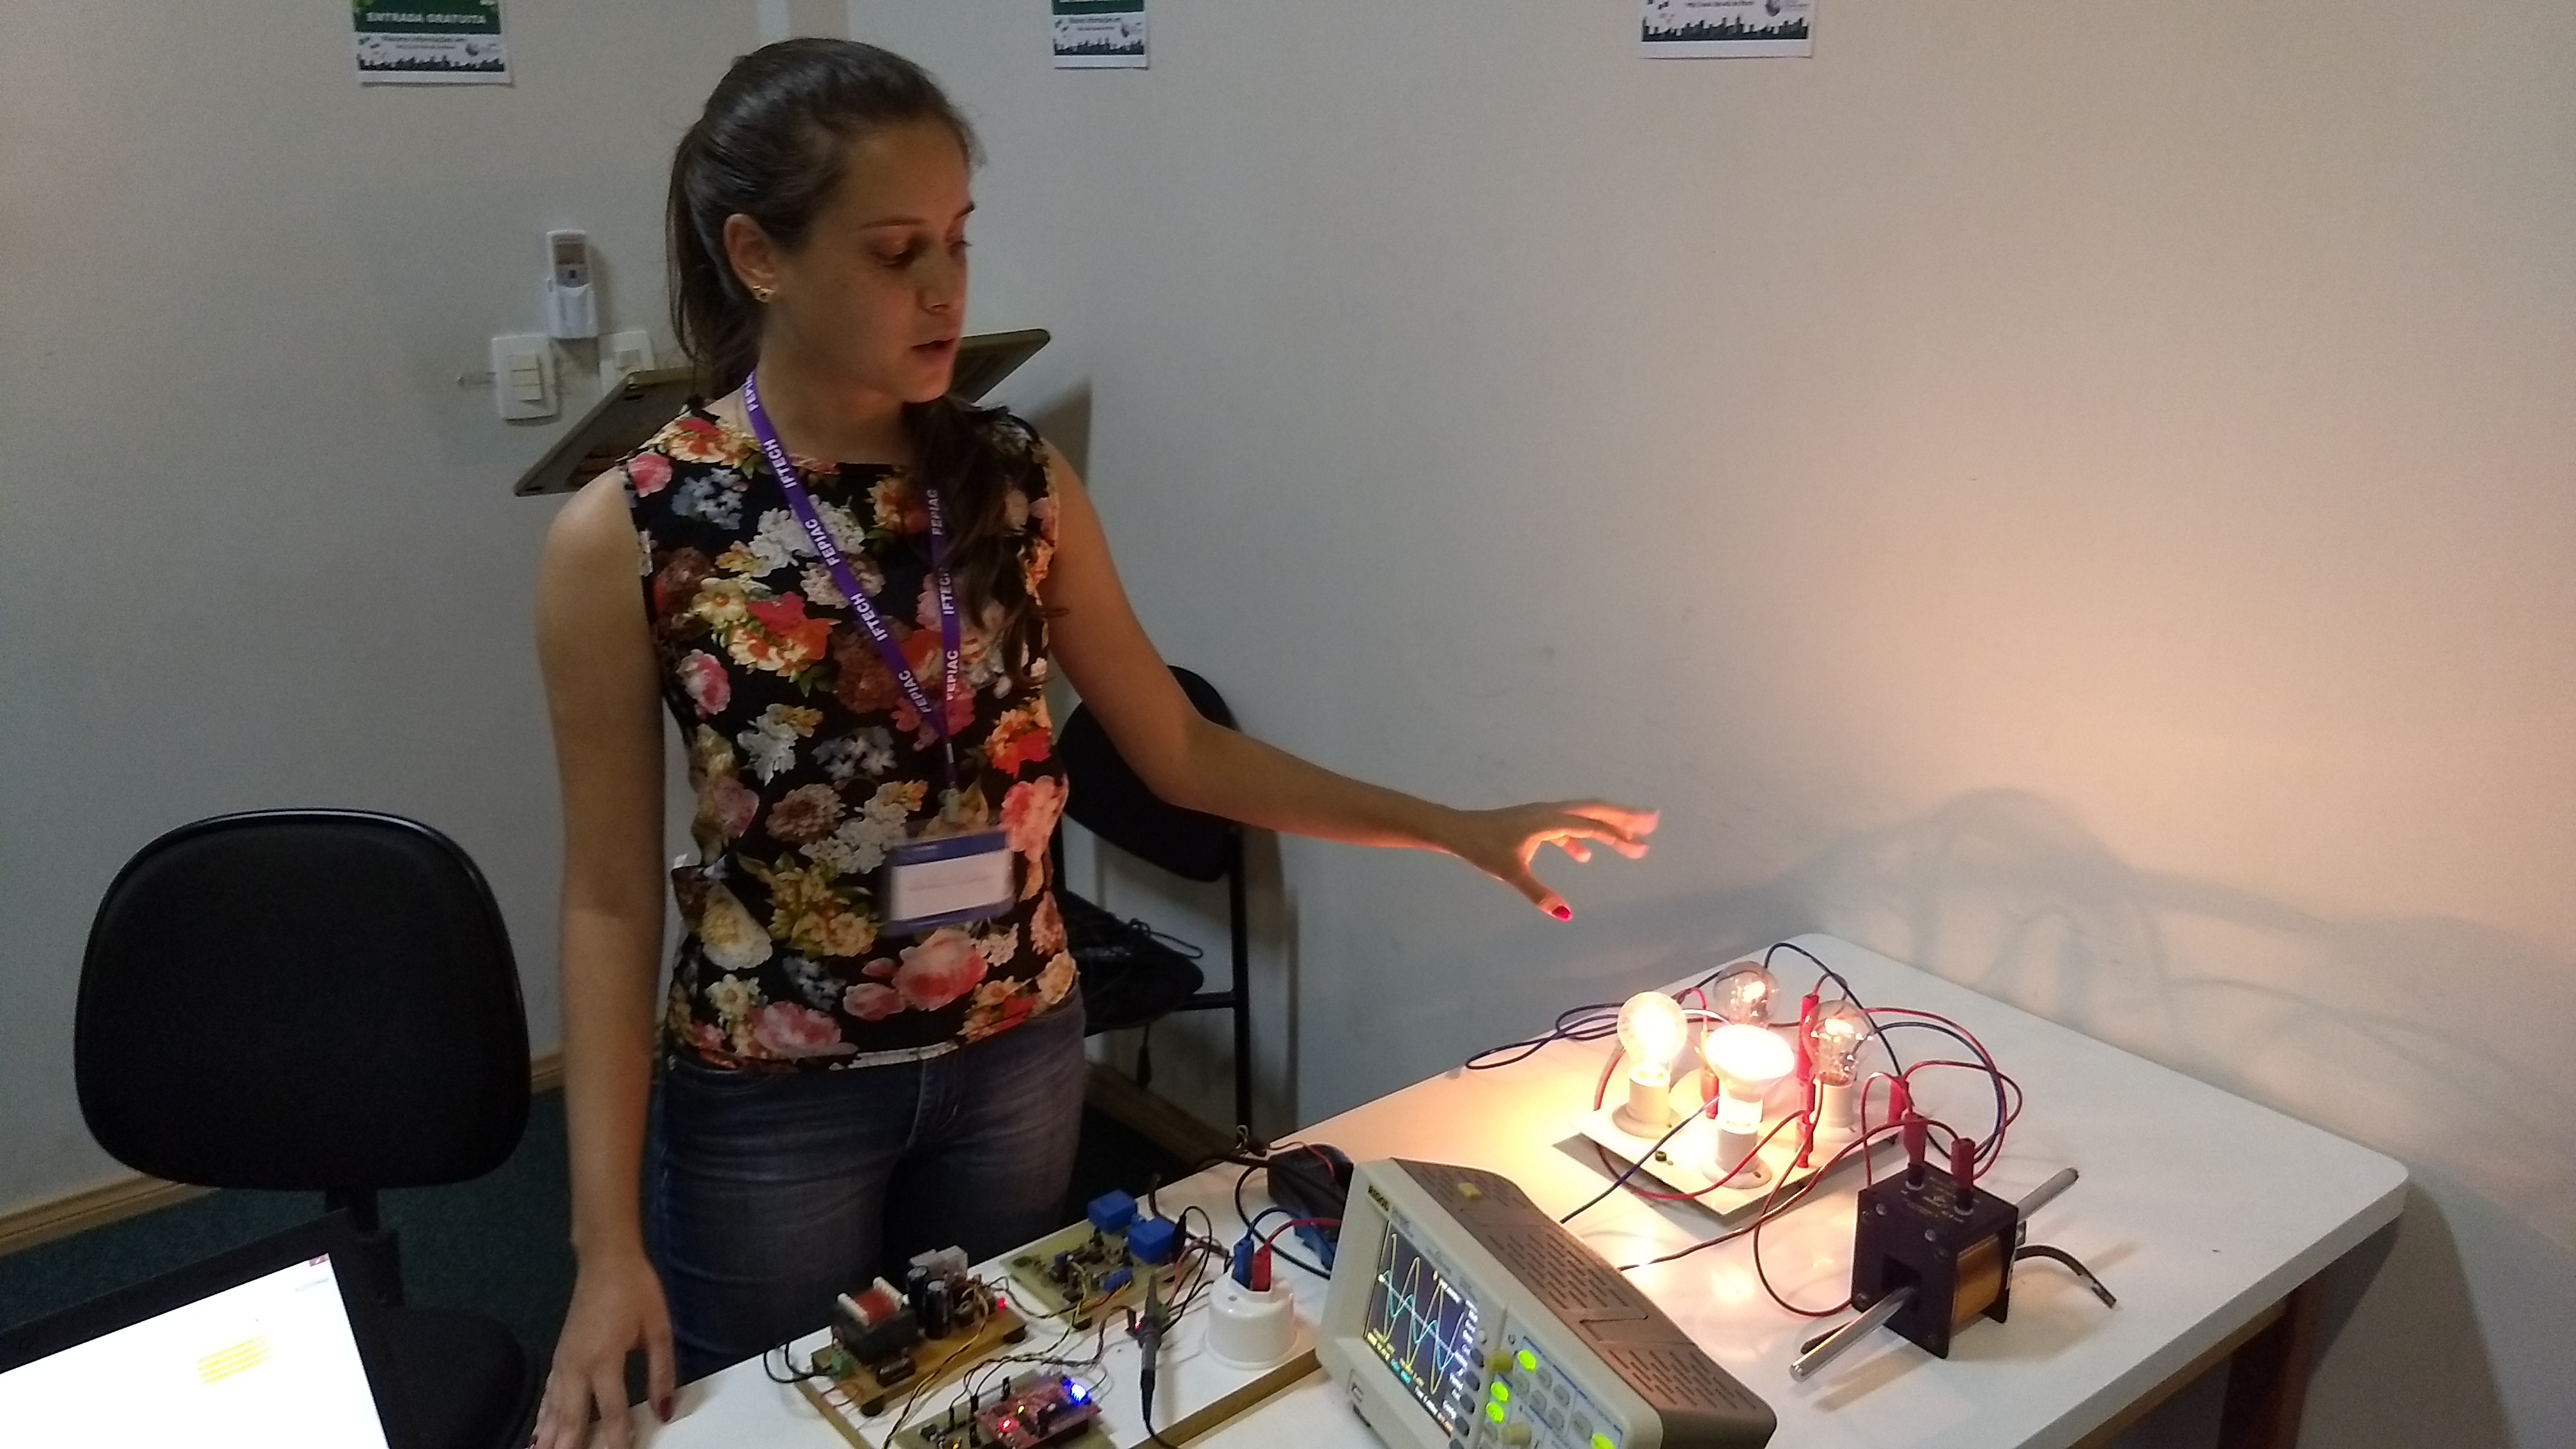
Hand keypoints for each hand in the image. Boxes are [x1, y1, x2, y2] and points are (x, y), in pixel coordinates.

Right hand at [532, 1249, 675, 1448]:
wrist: (605, 1259)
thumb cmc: (635, 1289)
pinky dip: (542, 1418)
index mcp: (604, 1360)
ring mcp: (563, 1361)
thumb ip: (662, 1372)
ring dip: (551, 1438)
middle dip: (571, 1447)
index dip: (617, 1439)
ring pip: (553, 1410)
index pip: (611, 1412)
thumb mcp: (658, 1328)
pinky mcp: (558, 1355)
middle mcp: (577, 1366)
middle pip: (572, 1418)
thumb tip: (665, 1409)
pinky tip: (538, 1434)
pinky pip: (548, 1395)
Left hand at [1445, 800, 1656, 919]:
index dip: (1619, 838)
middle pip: (1595, 810)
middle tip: (1654, 820)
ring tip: (1631, 837)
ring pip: (1583, 815)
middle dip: (1625, 816)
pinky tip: (1585, 858)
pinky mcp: (1534, 823)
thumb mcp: (1511, 873)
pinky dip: (1580, 838)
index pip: (1592, 827)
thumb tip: (1566, 915)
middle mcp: (1551, 812)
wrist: (1458, 830)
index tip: (1643, 849)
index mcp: (1550, 821)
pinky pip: (1566, 827)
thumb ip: (1539, 894)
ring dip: (1607, 824)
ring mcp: (1543, 815)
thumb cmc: (1483, 848)